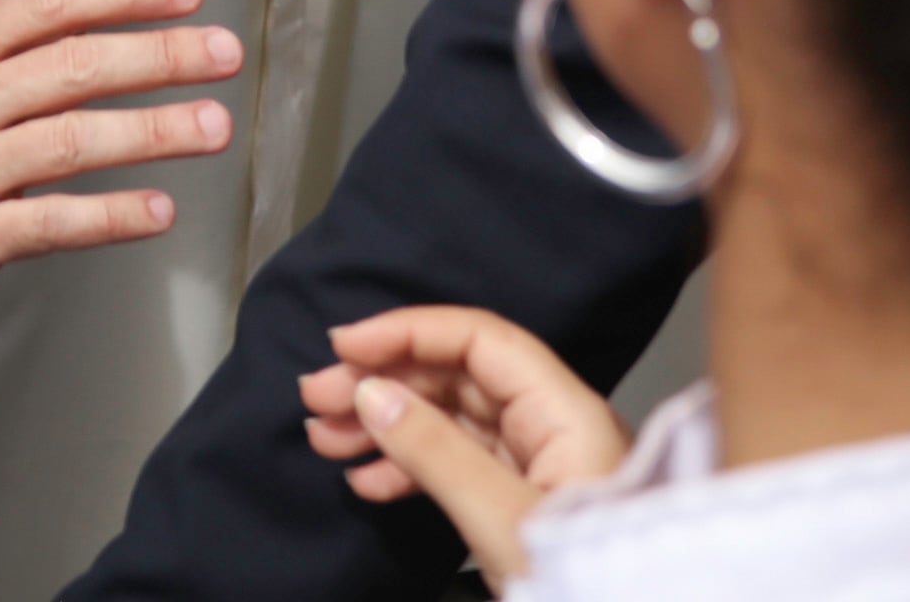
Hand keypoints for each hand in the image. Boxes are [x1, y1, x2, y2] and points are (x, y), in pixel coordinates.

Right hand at [0, 0, 241, 304]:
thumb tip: (83, 37)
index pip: (51, 5)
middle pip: (76, 66)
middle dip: (160, 56)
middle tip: (221, 52)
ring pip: (73, 140)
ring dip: (153, 131)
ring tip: (211, 125)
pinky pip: (50, 223)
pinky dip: (110, 216)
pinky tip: (158, 209)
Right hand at [300, 304, 628, 586]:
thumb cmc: (590, 584)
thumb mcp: (502, 520)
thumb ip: (437, 453)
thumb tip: (374, 395)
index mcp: (567, 412)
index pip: (480, 341)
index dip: (409, 333)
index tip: (347, 344)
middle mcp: (554, 426)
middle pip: (458, 377)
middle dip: (384, 381)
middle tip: (319, 396)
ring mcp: (539, 463)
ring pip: (451, 420)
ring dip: (386, 424)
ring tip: (327, 437)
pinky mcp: (523, 499)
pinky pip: (459, 462)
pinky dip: (409, 465)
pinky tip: (368, 479)